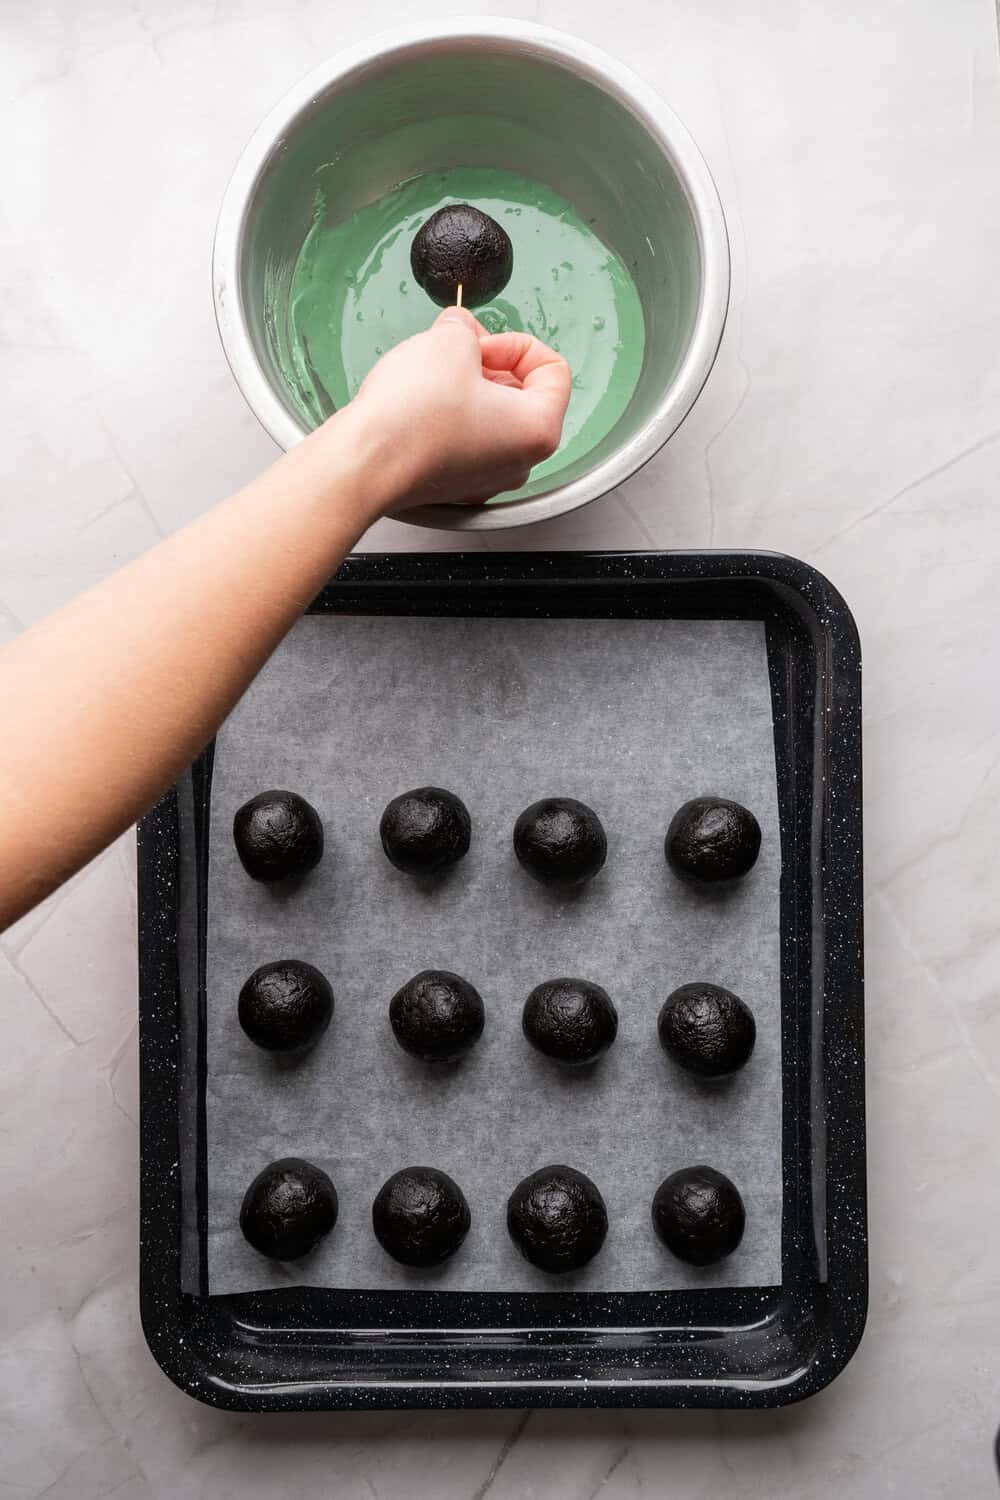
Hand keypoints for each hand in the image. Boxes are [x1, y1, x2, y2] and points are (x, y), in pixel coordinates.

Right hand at [346, 306, 571, 510]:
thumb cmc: (413, 414)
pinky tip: (419, 402)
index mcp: (539, 430)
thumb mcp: (448, 343)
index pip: (553, 371)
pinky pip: (463, 441)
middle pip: (522, 396)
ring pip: (491, 419)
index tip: (480, 343)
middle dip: (490, 363)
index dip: (516, 344)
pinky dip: (448, 417)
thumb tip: (460, 327)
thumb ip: (465, 327)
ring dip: (467, 388)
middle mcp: (520, 463)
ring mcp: (486, 479)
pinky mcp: (454, 486)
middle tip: (453, 349)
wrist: (364, 463)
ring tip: (431, 371)